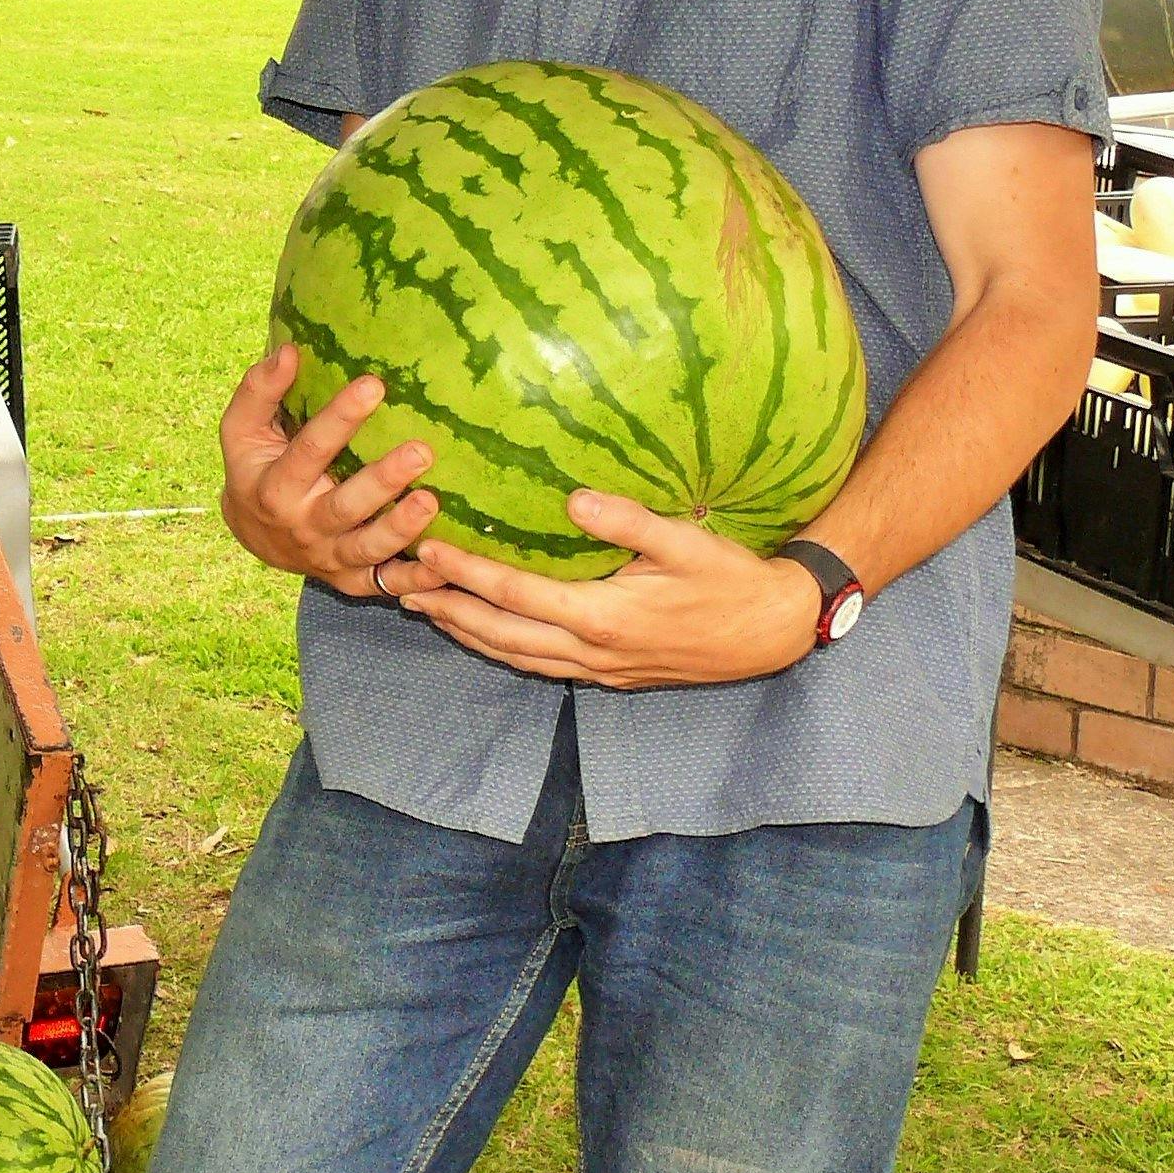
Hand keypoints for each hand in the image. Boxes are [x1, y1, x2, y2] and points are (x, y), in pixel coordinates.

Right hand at [218, 344, 441, 598]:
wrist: (254, 535)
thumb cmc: (257, 467)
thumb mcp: (243, 431)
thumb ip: (260, 391)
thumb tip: (290, 351)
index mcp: (275, 487)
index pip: (308, 451)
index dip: (338, 419)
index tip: (373, 385)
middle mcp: (302, 526)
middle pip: (344, 507)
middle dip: (382, 481)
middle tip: (421, 451)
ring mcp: (328, 557)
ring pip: (367, 548)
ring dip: (401, 529)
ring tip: (431, 500)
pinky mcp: (350, 579)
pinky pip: (384, 585)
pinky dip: (414, 581)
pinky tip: (442, 566)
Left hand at [397, 494, 823, 687]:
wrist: (774, 633)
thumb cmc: (729, 579)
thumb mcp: (685, 542)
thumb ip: (628, 521)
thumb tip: (572, 498)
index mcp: (602, 617)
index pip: (514, 595)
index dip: (465, 573)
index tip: (426, 549)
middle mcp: (591, 652)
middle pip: (499, 635)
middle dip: (447, 610)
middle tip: (400, 586)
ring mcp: (599, 669)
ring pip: (515, 657)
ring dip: (465, 634)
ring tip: (425, 608)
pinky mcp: (609, 674)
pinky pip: (540, 665)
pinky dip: (501, 649)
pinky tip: (483, 632)